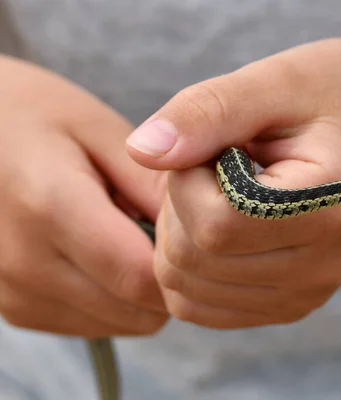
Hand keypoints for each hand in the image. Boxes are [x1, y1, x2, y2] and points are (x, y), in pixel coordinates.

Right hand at [0, 55, 168, 336]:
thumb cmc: (35, 116)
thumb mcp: (99, 130)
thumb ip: (151, 182)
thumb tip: (200, 230)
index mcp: (50, 207)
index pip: (142, 278)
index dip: (183, 265)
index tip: (192, 237)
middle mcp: (23, 263)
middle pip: (133, 311)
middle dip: (166, 282)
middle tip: (164, 235)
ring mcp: (9, 293)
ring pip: (115, 324)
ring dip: (138, 294)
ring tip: (126, 238)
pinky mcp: (10, 308)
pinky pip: (87, 325)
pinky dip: (110, 301)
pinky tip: (98, 254)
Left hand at [127, 34, 340, 327]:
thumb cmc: (332, 96)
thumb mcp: (275, 81)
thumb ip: (208, 112)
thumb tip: (141, 152)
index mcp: (330, 211)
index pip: (217, 223)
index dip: (187, 178)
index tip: (215, 142)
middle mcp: (322, 268)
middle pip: (193, 261)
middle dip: (178, 204)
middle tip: (216, 163)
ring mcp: (306, 294)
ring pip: (185, 291)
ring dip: (179, 235)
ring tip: (221, 191)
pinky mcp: (288, 304)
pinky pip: (199, 307)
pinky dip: (188, 265)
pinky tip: (218, 224)